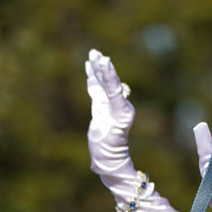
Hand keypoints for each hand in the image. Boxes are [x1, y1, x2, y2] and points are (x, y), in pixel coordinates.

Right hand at [85, 48, 136, 180]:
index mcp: (123, 110)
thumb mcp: (113, 136)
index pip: (114, 89)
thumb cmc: (110, 151)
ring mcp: (109, 104)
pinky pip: (97, 88)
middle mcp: (118, 104)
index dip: (109, 76)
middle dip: (102, 69)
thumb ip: (116, 119)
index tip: (104, 61)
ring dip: (97, 69)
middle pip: (110, 82)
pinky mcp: (102, 106)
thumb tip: (118, 108)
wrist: (108, 158)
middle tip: (96, 54)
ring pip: (103, 83)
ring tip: (92, 54)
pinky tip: (89, 66)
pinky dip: (93, 77)